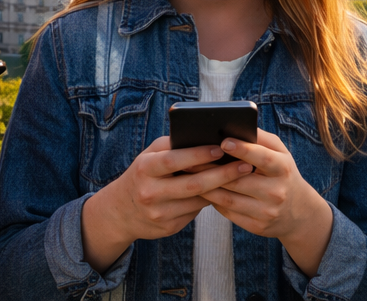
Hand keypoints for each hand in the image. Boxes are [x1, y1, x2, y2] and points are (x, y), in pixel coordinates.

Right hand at [81, 136, 252, 270]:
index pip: (174, 160)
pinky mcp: (168, 228)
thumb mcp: (150, 156)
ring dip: (222, 189)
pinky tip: (227, 192)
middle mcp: (150, 192)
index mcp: (144, 168)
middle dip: (222, 174)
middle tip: (246, 165)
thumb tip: (207, 137)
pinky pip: (195, 212)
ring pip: (198, 200)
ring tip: (243, 177)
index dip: (198, 154)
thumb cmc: (144, 173)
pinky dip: (211, 201)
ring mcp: (158, 214)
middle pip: (192, 184)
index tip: (221, 147)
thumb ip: (173, 146)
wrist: (121, 211)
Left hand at [199, 130, 333, 276]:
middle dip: (212, 169)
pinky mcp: (257, 227)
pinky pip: (229, 213)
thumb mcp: (280, 153)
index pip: (262, 158)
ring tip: (189, 175)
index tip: (223, 141)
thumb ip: (260, 138)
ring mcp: (267, 212)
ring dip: (207, 187)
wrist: (299, 212)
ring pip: (229, 199)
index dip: (243, 149)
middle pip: (239, 180)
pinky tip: (202, 191)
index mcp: (283, 168)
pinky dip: (214, 201)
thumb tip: (234, 126)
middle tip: (190, 159)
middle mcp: (277, 192)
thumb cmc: (282, 172)